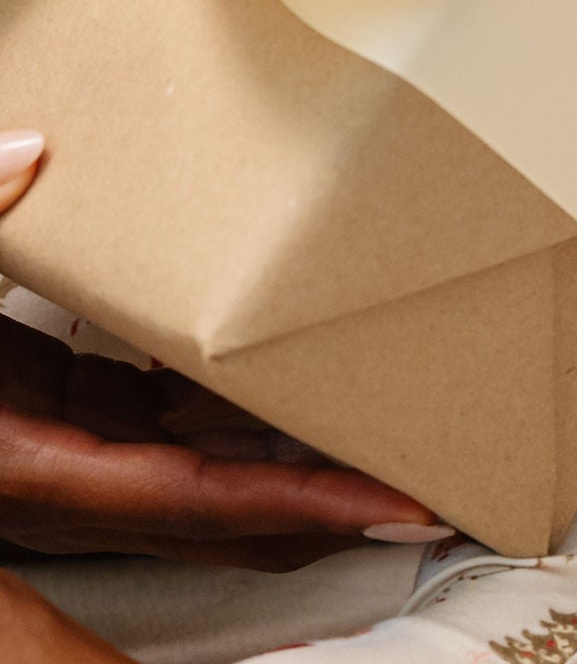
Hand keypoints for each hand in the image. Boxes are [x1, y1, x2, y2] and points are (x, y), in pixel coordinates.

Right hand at [0, 141, 441, 565]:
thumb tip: (33, 147)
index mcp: (30, 462)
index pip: (200, 497)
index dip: (309, 504)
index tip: (403, 507)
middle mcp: (57, 490)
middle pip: (228, 516)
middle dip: (338, 507)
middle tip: (448, 486)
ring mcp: (64, 466)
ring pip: (209, 482)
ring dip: (302, 465)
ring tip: (400, 431)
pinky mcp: (63, 429)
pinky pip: (174, 437)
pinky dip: (245, 422)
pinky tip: (306, 381)